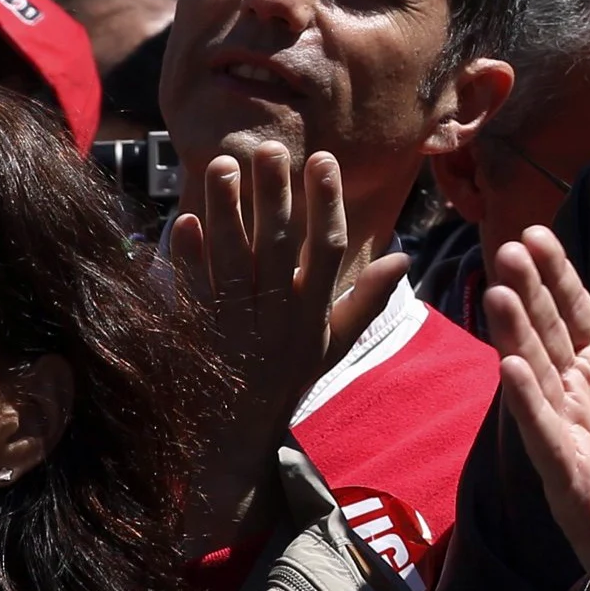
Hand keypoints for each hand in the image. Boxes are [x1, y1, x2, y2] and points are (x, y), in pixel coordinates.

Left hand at [170, 144, 405, 548]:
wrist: (234, 443)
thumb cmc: (287, 384)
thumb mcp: (333, 345)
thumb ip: (366, 300)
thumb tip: (406, 256)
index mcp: (313, 314)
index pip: (329, 250)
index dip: (327, 204)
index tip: (324, 160)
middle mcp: (278, 316)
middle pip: (279, 244)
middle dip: (276, 194)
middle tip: (270, 147)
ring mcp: (236, 325)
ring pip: (233, 258)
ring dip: (228, 210)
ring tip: (222, 163)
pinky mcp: (197, 336)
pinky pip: (192, 291)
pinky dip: (188, 258)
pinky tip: (183, 222)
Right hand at [486, 228, 589, 590]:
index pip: (575, 313)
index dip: (556, 276)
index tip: (535, 232)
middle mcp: (580, 400)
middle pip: (548, 336)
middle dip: (528, 293)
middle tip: (509, 247)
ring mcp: (571, 440)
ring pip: (535, 379)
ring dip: (515, 338)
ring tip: (497, 292)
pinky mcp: (573, 484)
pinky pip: (546, 438)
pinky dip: (527, 404)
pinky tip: (509, 369)